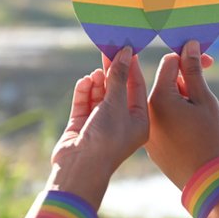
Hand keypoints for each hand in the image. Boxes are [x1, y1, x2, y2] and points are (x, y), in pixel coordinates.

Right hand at [17, 46, 148, 217]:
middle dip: (113, 71)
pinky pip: (84, 104)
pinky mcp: (82, 127)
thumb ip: (118, 78)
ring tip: (96, 71)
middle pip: (118, 90)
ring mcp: (100, 125)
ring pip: (100, 96)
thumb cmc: (106, 139)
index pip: (137, 89)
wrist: (80, 169)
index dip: (131, 68)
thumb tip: (125, 53)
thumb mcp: (115, 105)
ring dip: (98, 83)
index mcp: (139, 122)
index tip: (127, 48)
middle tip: (108, 50)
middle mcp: (121, 123)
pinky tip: (85, 81)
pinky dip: (85, 93)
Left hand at [146, 41, 218, 217]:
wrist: (207, 181)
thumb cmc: (210, 138)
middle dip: (187, 81)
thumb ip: (194, 71)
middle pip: (166, 83)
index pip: (170, 64)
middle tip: (206, 94)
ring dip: (182, 100)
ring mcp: (148, 130)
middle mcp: (147, 112)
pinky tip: (193, 129)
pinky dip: (177, 117)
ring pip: (165, 103)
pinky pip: (163, 121)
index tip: (209, 62)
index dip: (190, 59)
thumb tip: (188, 45)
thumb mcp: (205, 100)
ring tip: (201, 116)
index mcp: (159, 98)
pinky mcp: (153, 145)